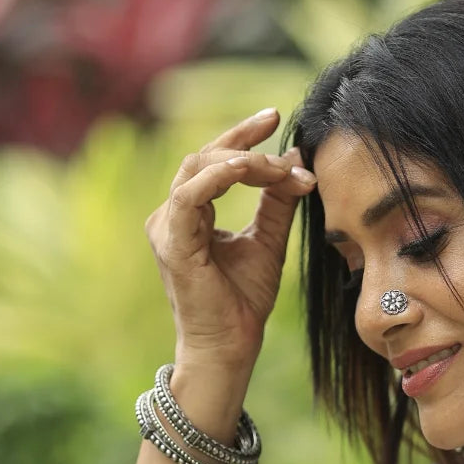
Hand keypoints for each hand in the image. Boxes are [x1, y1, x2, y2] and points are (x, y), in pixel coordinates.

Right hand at [145, 108, 316, 368]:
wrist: (231, 345)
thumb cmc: (244, 300)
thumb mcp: (268, 239)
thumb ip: (277, 201)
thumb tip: (295, 158)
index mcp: (191, 213)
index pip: (214, 160)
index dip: (242, 135)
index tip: (275, 118)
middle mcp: (172, 215)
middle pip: (204, 155)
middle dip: (246, 141)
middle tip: (281, 133)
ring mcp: (167, 226)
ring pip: (198, 168)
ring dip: (243, 161)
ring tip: (278, 166)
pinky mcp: (172, 242)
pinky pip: (190, 195)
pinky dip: (221, 177)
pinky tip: (251, 169)